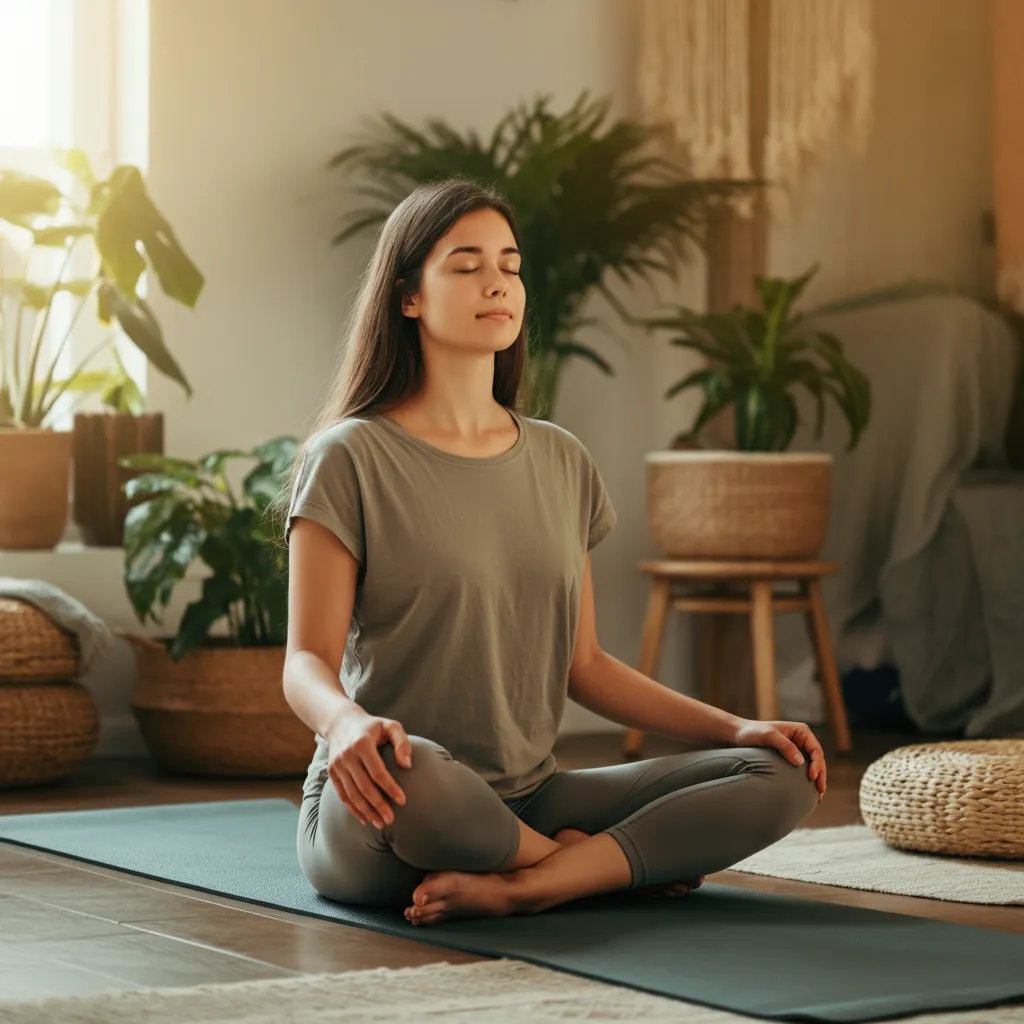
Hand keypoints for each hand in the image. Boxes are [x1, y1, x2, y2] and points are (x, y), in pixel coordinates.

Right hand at [325, 709, 412, 828]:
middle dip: (379, 806)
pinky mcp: (331, 772)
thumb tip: (406, 765)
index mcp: (362, 743)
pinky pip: (343, 795)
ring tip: (380, 823)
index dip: (390, 788)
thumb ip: (402, 743)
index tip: (402, 801)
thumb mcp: (390, 726)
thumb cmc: (372, 726)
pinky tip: (365, 819)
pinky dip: (353, 809)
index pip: (378, 772)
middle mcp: (347, 755)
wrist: (341, 722)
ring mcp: (337, 765)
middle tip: (391, 819)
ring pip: (352, 794)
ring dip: (366, 812)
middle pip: (364, 787)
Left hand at [731, 718, 827, 802]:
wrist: (738, 735)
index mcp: (801, 731)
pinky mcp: (790, 759)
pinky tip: (809, 793)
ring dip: (817, 780)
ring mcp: (797, 750)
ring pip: (812, 767)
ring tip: (818, 797)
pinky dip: (807, 781)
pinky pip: (803, 770)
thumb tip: (800, 761)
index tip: (812, 777)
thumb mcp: (768, 736)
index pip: (816, 750)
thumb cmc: (752, 732)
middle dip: (821, 775)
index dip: (817, 764)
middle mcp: (802, 740)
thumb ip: (784, 746)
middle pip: (817, 760)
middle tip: (820, 791)